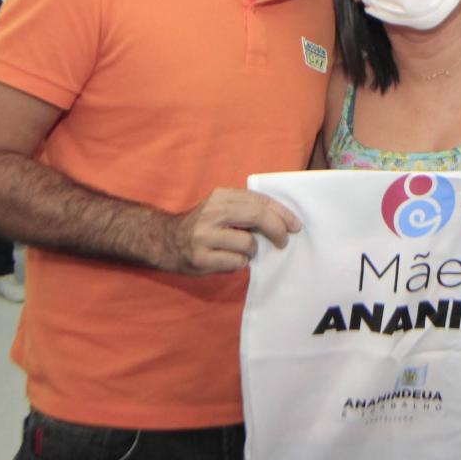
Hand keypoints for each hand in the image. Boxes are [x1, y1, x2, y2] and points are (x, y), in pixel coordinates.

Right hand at [164, 188, 300, 274]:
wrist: (165, 241)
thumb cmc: (204, 226)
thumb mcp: (221, 208)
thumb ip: (246, 209)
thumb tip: (283, 221)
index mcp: (220, 196)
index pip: (258, 200)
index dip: (281, 213)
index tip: (295, 225)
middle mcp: (212, 213)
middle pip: (257, 216)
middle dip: (277, 229)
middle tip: (284, 240)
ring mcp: (204, 236)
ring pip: (248, 244)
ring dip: (251, 251)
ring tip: (240, 251)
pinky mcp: (201, 257)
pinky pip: (237, 262)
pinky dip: (238, 263)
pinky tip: (226, 260)